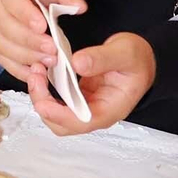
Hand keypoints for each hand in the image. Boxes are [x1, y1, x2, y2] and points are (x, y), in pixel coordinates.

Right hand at [0, 0, 85, 83]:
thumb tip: (78, 7)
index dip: (25, 14)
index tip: (43, 26)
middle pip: (5, 25)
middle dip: (29, 40)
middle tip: (52, 49)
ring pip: (3, 45)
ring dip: (26, 56)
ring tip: (50, 61)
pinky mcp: (0, 40)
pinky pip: (4, 58)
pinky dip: (19, 69)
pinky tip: (38, 72)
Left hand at [26, 32, 155, 135]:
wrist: (142, 59)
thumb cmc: (137, 59)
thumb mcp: (125, 53)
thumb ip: (102, 58)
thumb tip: (77, 63)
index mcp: (110, 109)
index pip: (80, 123)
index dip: (58, 115)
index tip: (42, 100)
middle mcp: (95, 113)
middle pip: (62, 124)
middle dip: (44, 104)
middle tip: (36, 76)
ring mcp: (85, 107)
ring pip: (55, 115)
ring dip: (42, 96)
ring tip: (36, 71)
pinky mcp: (78, 98)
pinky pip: (56, 101)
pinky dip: (45, 90)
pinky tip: (42, 71)